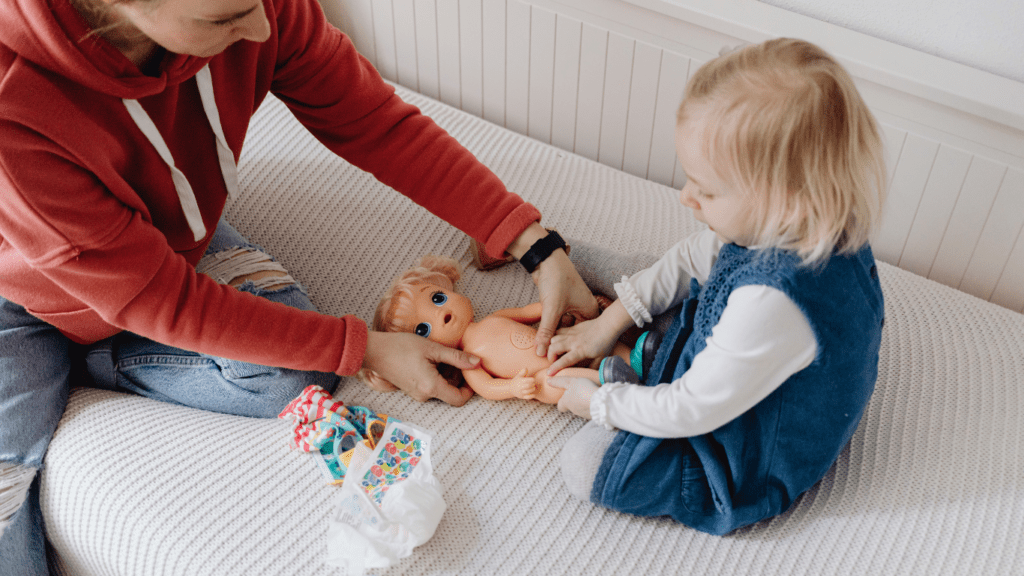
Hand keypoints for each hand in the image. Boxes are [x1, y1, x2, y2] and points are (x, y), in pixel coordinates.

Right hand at [360, 331, 480, 405]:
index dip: (469, 389)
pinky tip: (430, 359)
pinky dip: (435, 375)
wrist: (374, 351)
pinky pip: (430, 386)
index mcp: (431, 388)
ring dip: (446, 375)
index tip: (471, 373)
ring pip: (440, 389)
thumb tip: (477, 363)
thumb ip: (457, 357)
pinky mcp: (411, 389)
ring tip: (441, 356)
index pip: (459, 399)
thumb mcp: (433, 349)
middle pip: (450, 393)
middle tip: (456, 358)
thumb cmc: (401, 347)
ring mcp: (416, 394)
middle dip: (457, 378)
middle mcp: (424, 396)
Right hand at [510, 369, 538, 399]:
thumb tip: (526, 368)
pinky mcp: (522, 397)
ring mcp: (521, 392)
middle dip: (533, 384)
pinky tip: (533, 393)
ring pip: (529, 391)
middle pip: (530, 385)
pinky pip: (528, 397)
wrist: (511, 389)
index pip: (529, 380)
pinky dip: (532, 395)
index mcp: (521, 381)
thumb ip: (522, 372)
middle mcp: (520, 387)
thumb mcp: (519, 376)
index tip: (533, 379)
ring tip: (532, 387)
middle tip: (533, 384)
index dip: (532, 379)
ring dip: (532, 389)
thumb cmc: (517, 381)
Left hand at [530, 248, 598, 356]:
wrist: (546, 258)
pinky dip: (550, 326)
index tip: (564, 362)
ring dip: (554, 335)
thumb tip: (541, 353)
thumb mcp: (552, 309)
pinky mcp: (560, 302)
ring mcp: (572, 305)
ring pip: (563, 326)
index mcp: (589, 310)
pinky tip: (541, 337)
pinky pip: (556, 319)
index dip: (573, 348)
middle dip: (562, 343)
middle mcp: (583, 308)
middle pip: (573, 332)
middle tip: (552, 359)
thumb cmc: (557, 279)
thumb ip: (546, 332)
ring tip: (545, 350)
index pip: (584, 336)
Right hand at [546, 299, 632, 374]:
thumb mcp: (600, 359)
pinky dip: (554, 338)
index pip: (565, 360)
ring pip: (553, 338)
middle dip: (549, 356)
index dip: (556, 367)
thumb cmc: (605, 343)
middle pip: (553, 348)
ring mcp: (571, 334)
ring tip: (555, 352)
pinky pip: (558, 332)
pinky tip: (558, 343)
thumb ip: (591, 368)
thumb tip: (584, 374)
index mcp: (580, 350)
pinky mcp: (571, 328)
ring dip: (551, 347)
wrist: (607, 325)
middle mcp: (573, 342)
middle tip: (553, 361)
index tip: (549, 373)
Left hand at [547, 376, 596, 419]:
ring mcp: (584, 414)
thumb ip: (559, 381)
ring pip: (582, 409)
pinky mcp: (594, 416)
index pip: (560, 406)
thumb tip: (548, 381)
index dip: (561, 402)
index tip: (565, 397)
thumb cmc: (584, 390)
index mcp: (566, 402)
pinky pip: (591, 411)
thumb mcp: (570, 382)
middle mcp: (574, 410)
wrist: (601, 402)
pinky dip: (592, 406)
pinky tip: (597, 400)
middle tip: (580, 393)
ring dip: (584, 403)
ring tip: (590, 395)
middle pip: (571, 407)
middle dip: (575, 401)